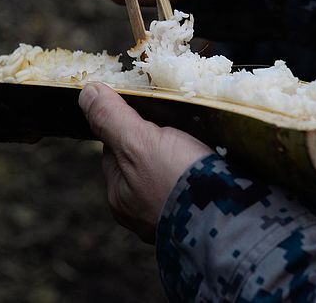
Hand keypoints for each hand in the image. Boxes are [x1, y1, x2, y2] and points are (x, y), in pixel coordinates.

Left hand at [78, 82, 212, 242]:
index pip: (114, 150)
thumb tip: (86, 92)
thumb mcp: (139, 142)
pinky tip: (218, 162)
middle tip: (180, 123)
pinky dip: (205, 173)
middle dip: (158, 143)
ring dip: (185, 157)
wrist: (229, 222)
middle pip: (143, 162)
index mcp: (120, 197)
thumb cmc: (178, 182)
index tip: (148, 111)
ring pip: (172, 175)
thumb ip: (112, 118)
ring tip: (202, 139)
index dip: (128, 125)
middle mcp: (143, 212)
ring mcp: (175, 218)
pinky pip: (198, 187)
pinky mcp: (205, 217)